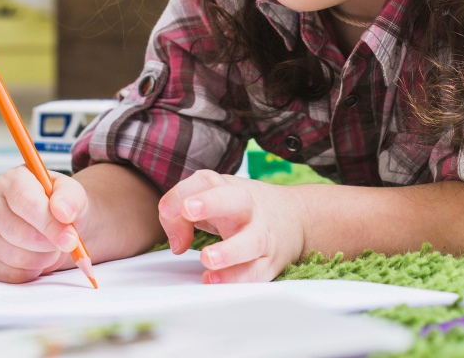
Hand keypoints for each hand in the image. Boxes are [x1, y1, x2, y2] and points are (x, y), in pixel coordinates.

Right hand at [0, 166, 87, 282]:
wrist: (52, 222)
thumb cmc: (59, 205)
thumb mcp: (72, 194)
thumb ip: (71, 198)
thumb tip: (64, 213)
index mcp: (11, 179)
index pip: (25, 202)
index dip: (49, 223)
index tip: (71, 238)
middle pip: (17, 232)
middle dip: (48, 243)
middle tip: (66, 243)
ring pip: (12, 256)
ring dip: (42, 259)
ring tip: (52, 248)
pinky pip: (7, 274)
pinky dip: (30, 272)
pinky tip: (38, 259)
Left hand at [158, 170, 306, 282]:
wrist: (297, 218)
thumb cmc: (244, 209)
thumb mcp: (215, 201)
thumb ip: (184, 216)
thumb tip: (176, 242)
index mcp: (231, 188)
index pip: (205, 182)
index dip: (181, 194)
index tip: (166, 209)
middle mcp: (248, 208)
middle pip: (233, 199)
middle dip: (210, 202)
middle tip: (188, 210)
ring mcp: (262, 234)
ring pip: (250, 241)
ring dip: (228, 251)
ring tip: (207, 258)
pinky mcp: (269, 262)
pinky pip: (254, 272)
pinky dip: (235, 277)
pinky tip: (214, 280)